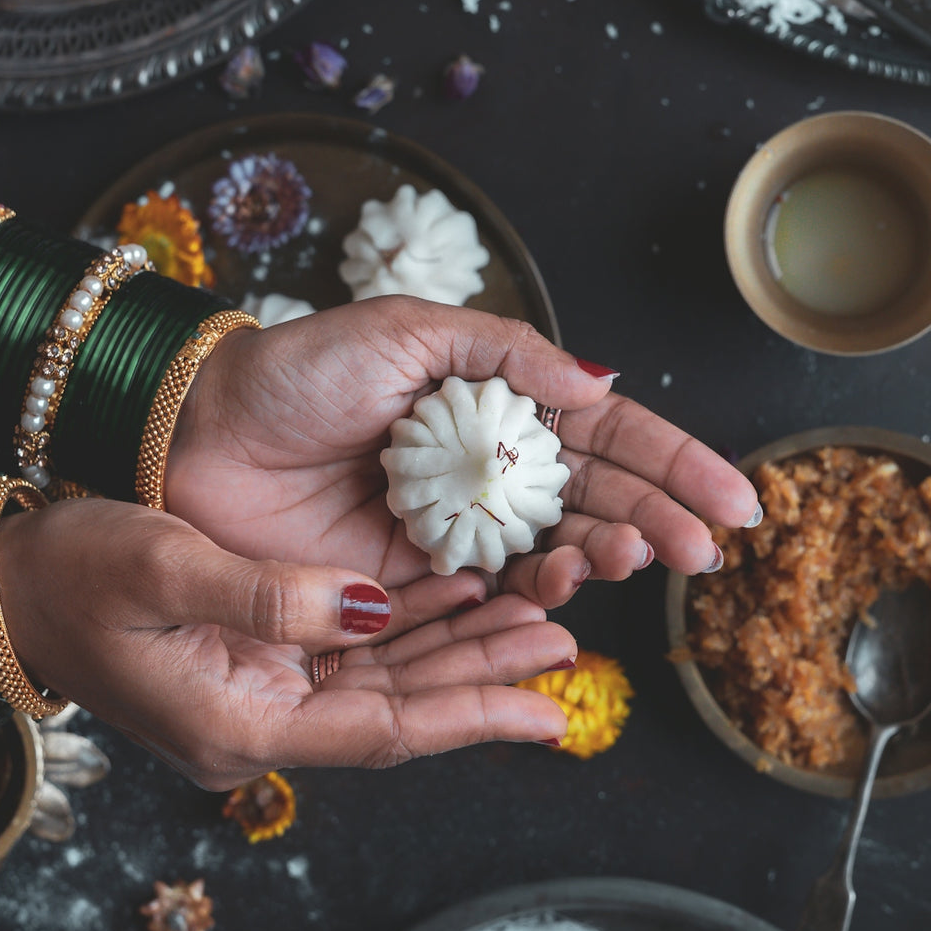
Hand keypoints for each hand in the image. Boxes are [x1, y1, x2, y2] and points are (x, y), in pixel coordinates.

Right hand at [0, 497, 575, 785]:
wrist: (8, 589)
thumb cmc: (70, 577)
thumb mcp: (163, 569)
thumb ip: (269, 595)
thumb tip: (372, 603)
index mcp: (241, 722)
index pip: (385, 731)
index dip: (473, 717)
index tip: (550, 710)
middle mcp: (263, 722)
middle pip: (400, 710)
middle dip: (484, 678)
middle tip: (564, 642)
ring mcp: (263, 696)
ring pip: (387, 682)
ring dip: (459, 650)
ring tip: (537, 617)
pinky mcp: (260, 665)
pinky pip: (356, 655)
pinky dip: (412, 626)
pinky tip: (463, 591)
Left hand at [165, 297, 757, 609]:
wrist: (195, 434)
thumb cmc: (296, 370)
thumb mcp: (408, 332)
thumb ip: (510, 355)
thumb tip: (607, 382)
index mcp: (494, 402)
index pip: (604, 436)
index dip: (673, 464)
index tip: (735, 498)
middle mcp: (486, 469)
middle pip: (594, 500)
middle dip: (657, 521)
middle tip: (705, 548)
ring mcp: (455, 528)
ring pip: (552, 552)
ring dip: (604, 557)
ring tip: (635, 555)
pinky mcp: (412, 581)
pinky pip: (489, 595)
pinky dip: (533, 598)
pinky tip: (565, 587)